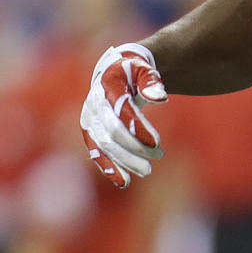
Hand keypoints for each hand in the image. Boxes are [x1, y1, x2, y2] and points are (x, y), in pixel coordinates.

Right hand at [79, 43, 166, 187]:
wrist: (114, 71)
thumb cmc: (134, 71)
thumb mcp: (145, 71)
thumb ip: (152, 82)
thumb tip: (161, 98)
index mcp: (107, 88)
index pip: (122, 113)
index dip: (138, 129)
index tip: (157, 143)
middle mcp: (94, 105)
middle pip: (112, 133)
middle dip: (135, 148)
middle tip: (159, 156)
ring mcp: (90, 120)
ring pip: (104, 146)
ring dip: (125, 161)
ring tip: (147, 171)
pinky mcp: (91, 132)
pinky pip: (97, 153)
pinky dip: (109, 168)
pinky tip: (124, 182)